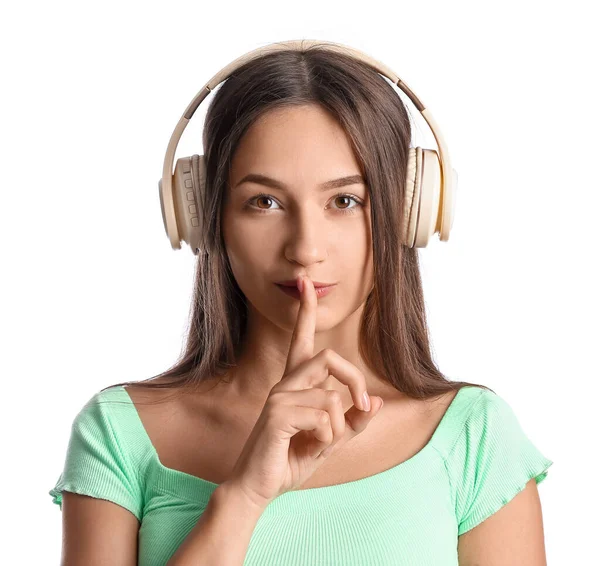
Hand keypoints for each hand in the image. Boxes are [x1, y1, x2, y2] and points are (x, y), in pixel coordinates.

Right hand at [225, 275, 383, 510]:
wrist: (259, 487)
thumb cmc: (291, 459)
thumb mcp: (332, 441)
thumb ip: (353, 421)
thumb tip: (376, 400)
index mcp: (296, 385)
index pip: (302, 340)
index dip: (305, 310)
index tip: (305, 283)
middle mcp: (286, 384)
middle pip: (329, 357)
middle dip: (354, 379)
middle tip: (363, 405)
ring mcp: (279, 397)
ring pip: (331, 395)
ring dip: (339, 426)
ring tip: (324, 443)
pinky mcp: (277, 415)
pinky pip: (323, 416)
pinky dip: (328, 437)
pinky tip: (311, 448)